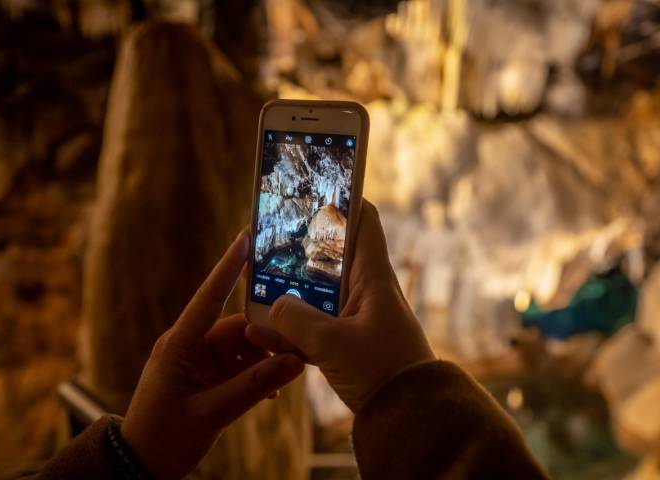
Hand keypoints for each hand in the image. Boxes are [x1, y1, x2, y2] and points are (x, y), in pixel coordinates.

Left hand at [121, 230, 304, 478]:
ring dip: (263, 360)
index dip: (227, 267)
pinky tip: (270, 392)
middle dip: (266, 336)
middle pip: (236, 328)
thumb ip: (254, 387)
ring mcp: (198, 362)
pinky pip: (238, 367)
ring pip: (241, 348)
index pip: (209, 298)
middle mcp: (189, 346)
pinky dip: (255, 376)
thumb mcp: (212, 414)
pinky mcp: (205, 378)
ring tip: (287, 374)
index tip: (245, 238)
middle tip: (296, 344)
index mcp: (179, 344)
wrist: (142, 466)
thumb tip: (294, 362)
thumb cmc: (164, 438)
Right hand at [246, 200, 433, 412]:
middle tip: (267, 243)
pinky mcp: (349, 341)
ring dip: (289, 293)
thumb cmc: (383, 372)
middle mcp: (366, 290)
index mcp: (372, 277)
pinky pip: (315, 325)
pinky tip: (263, 331)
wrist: (408, 416)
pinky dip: (292, 327)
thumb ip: (296, 321)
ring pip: (317, 292)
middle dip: (298, 251)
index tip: (315, 189)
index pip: (363, 221)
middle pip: (329, 256)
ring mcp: (357, 316)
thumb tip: (274, 304)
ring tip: (255, 286)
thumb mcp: (333, 345)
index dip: (344, 199)